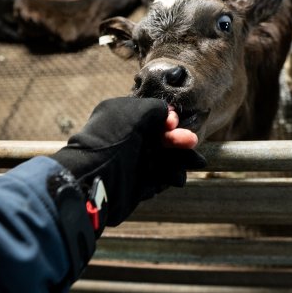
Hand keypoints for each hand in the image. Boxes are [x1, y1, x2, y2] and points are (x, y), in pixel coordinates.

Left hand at [51, 97, 205, 228]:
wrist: (96, 178)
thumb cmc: (113, 139)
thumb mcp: (134, 111)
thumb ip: (155, 107)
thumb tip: (168, 114)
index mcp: (123, 120)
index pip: (152, 117)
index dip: (167, 119)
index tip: (173, 123)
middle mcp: (128, 141)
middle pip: (162, 138)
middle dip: (178, 139)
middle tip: (191, 141)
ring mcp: (133, 163)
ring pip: (165, 158)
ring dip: (180, 159)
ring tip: (195, 162)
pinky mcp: (138, 185)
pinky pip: (160, 179)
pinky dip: (171, 177)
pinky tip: (177, 177)